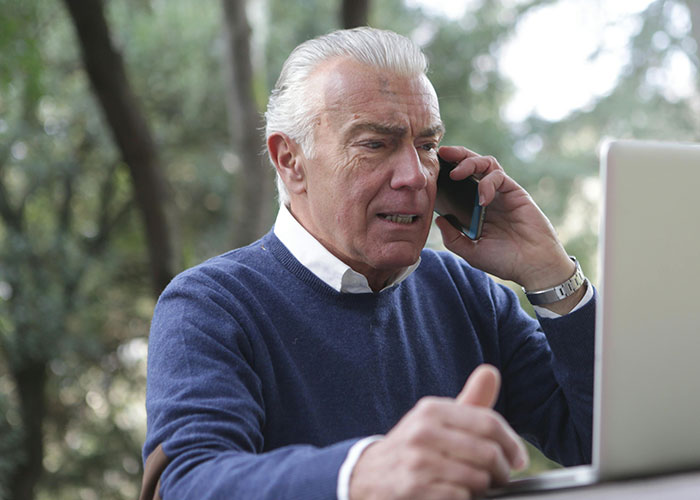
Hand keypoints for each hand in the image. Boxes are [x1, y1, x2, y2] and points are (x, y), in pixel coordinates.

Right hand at [349, 365, 528, 499]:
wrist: (368, 475)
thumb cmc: (414, 446)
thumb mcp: (436, 419)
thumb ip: (469, 400)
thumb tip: (491, 371)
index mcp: (432, 410)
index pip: (489, 423)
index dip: (511, 443)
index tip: (517, 458)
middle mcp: (423, 432)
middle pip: (488, 453)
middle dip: (502, 470)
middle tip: (501, 476)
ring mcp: (418, 462)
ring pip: (478, 479)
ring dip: (485, 488)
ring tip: (477, 485)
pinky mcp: (415, 489)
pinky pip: (462, 497)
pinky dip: (466, 499)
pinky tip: (456, 494)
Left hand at [435, 146, 574, 292]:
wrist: (533, 266)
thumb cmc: (504, 261)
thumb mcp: (471, 252)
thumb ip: (453, 238)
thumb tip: (438, 219)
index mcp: (474, 209)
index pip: (457, 183)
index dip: (445, 172)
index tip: (430, 168)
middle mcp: (486, 197)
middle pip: (471, 166)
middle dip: (456, 155)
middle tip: (441, 153)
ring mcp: (501, 193)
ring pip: (485, 163)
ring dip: (469, 162)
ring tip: (456, 173)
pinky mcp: (515, 192)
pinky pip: (499, 176)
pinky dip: (488, 183)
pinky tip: (483, 199)